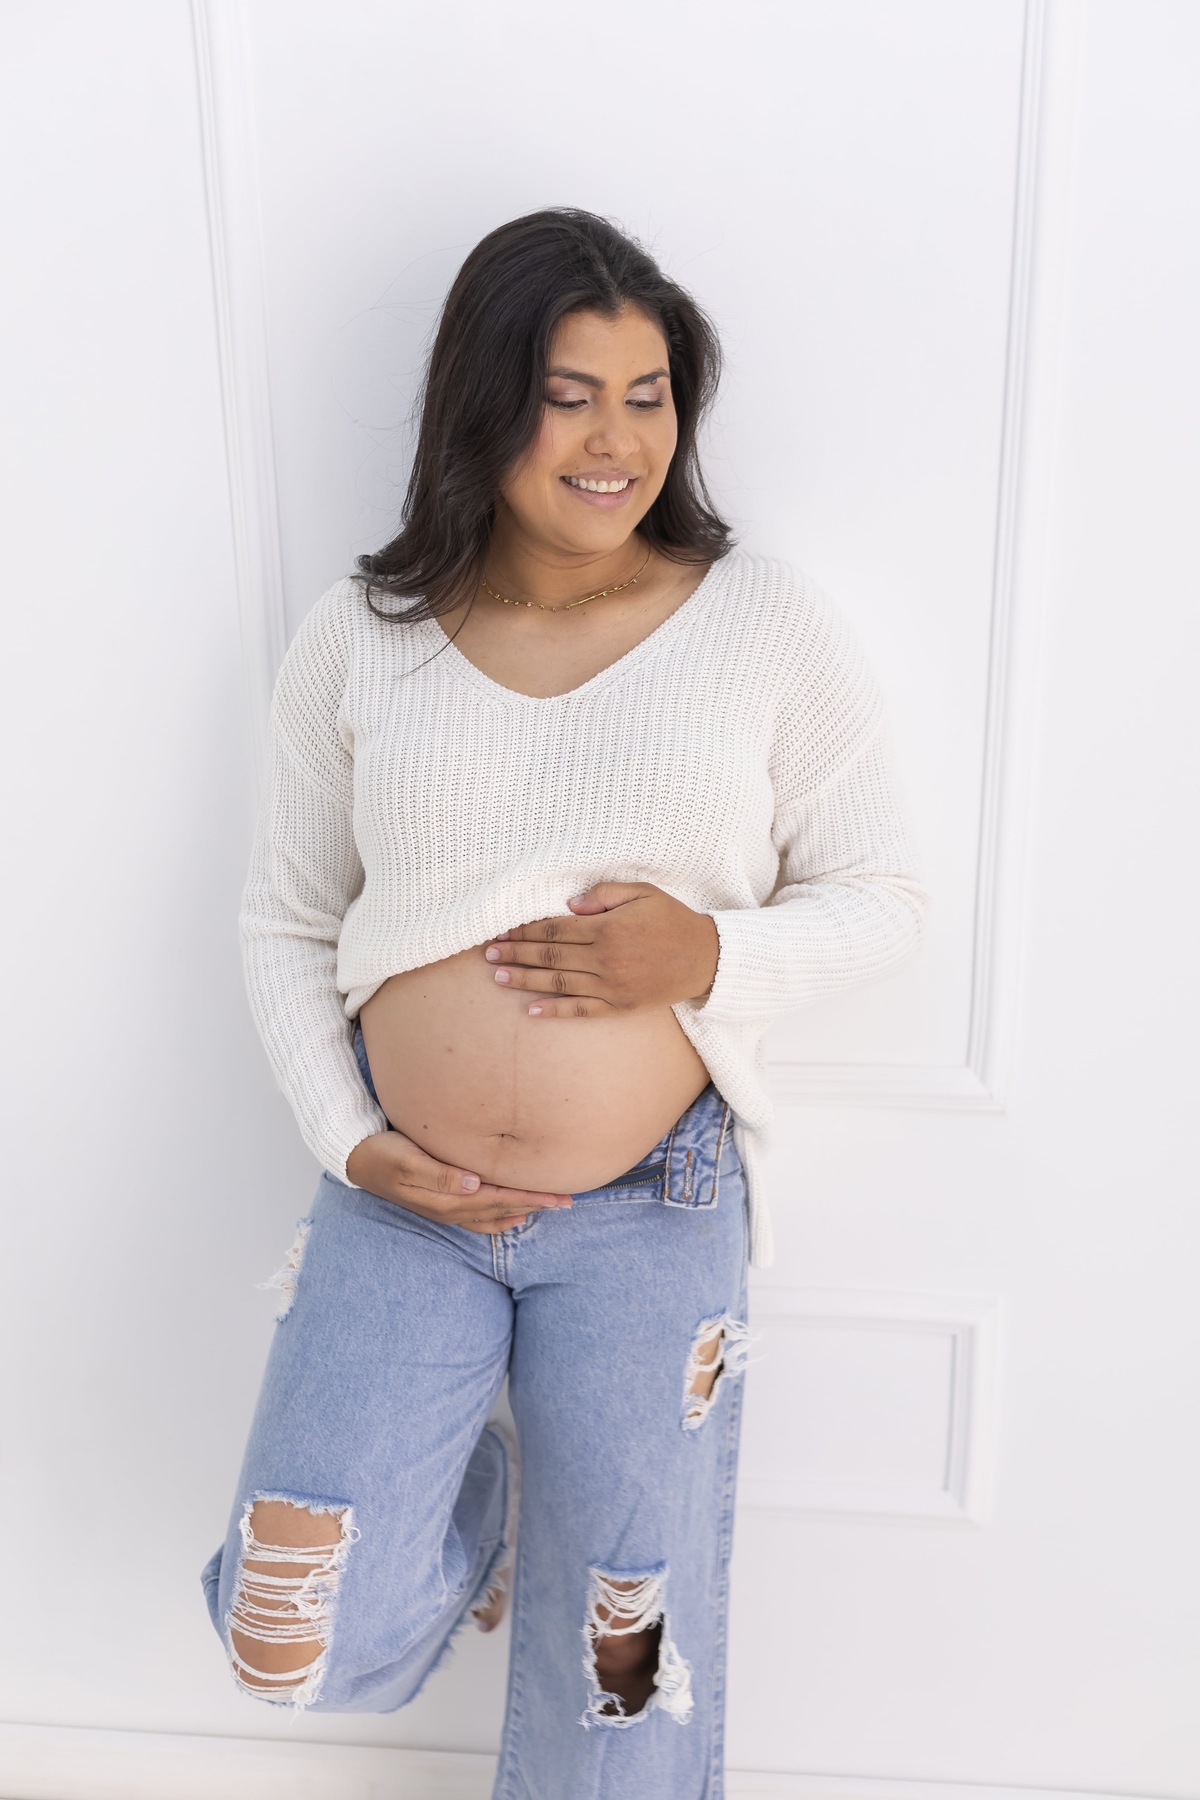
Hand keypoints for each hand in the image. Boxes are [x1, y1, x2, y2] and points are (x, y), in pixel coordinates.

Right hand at [344, 1129, 572, 1233]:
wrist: (358, 1159)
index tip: (559, 1196)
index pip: (499, 1200)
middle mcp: (451, 1209)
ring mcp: (447, 1210)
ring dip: (522, 1211)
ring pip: (493, 1216)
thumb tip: (473, 1185)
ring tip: (549, 1208)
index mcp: (447, 1198)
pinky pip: (480, 1218)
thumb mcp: (408, 1160)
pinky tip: (514, 1215)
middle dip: (536, 1206)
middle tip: (568, 1201)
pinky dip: (501, 1217)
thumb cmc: (384, 1153)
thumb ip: (440, 1174)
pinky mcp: (443, 1203)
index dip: (530, 1198)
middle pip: (502, 1210)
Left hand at [482, 882, 718, 1019]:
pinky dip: (556, 1011)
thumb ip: (606, 894)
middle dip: (516, 954)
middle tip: (487, 955)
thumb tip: (570, 905)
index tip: (502, 931)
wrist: (706, 959)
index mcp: (608, 928)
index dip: (525, 930)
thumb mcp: (643, 893)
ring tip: (499, 978)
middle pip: (550, 955)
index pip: (555, 928)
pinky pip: (582, 1009)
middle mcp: (605, 958)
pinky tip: (532, 1010)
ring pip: (559, 983)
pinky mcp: (619, 1005)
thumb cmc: (672, 920)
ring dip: (526, 981)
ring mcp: (611, 985)